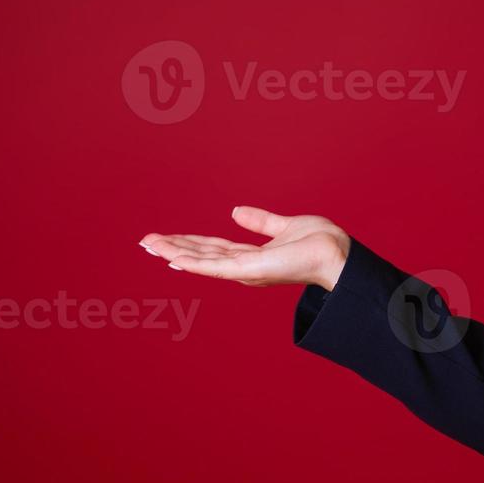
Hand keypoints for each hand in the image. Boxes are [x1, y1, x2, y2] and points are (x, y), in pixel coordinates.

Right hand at [140, 206, 350, 291]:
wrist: (338, 254)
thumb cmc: (321, 243)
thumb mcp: (283, 226)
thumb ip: (260, 221)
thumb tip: (236, 211)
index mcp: (252, 256)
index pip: (213, 248)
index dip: (188, 243)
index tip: (166, 238)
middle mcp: (244, 267)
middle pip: (201, 255)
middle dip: (173, 248)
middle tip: (146, 242)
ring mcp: (245, 271)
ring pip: (201, 261)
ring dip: (174, 253)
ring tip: (150, 245)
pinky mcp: (249, 271)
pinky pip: (214, 267)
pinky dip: (192, 262)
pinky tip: (172, 258)